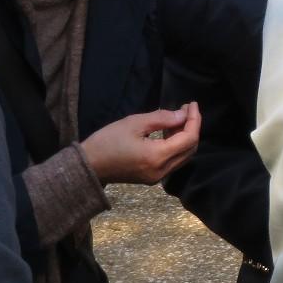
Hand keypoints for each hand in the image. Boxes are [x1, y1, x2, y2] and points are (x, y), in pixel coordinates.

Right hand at [81, 104, 201, 184]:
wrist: (88, 165)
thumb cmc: (107, 141)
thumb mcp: (134, 123)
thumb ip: (162, 118)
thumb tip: (183, 114)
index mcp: (157, 157)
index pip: (188, 138)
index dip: (194, 120)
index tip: (192, 104)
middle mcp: (161, 171)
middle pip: (190, 149)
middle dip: (192, 127)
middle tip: (186, 109)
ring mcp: (157, 178)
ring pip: (183, 156)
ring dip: (184, 137)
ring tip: (177, 118)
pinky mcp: (151, 178)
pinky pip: (172, 161)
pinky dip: (175, 146)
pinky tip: (167, 132)